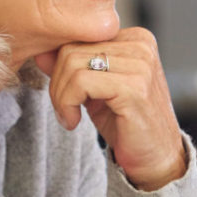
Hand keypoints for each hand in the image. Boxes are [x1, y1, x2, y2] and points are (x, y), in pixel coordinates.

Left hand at [33, 27, 187, 191]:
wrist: (154, 160)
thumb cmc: (126, 125)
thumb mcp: (93, 89)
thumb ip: (71, 67)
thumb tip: (42, 51)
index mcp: (134, 39)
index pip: (78, 37)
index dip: (59, 67)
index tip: (63, 96)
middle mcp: (141, 45)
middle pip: (72, 49)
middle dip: (57, 83)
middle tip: (64, 110)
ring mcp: (140, 64)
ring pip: (72, 64)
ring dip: (61, 96)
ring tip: (69, 116)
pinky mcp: (134, 86)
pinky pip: (81, 82)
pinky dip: (67, 103)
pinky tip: (74, 121)